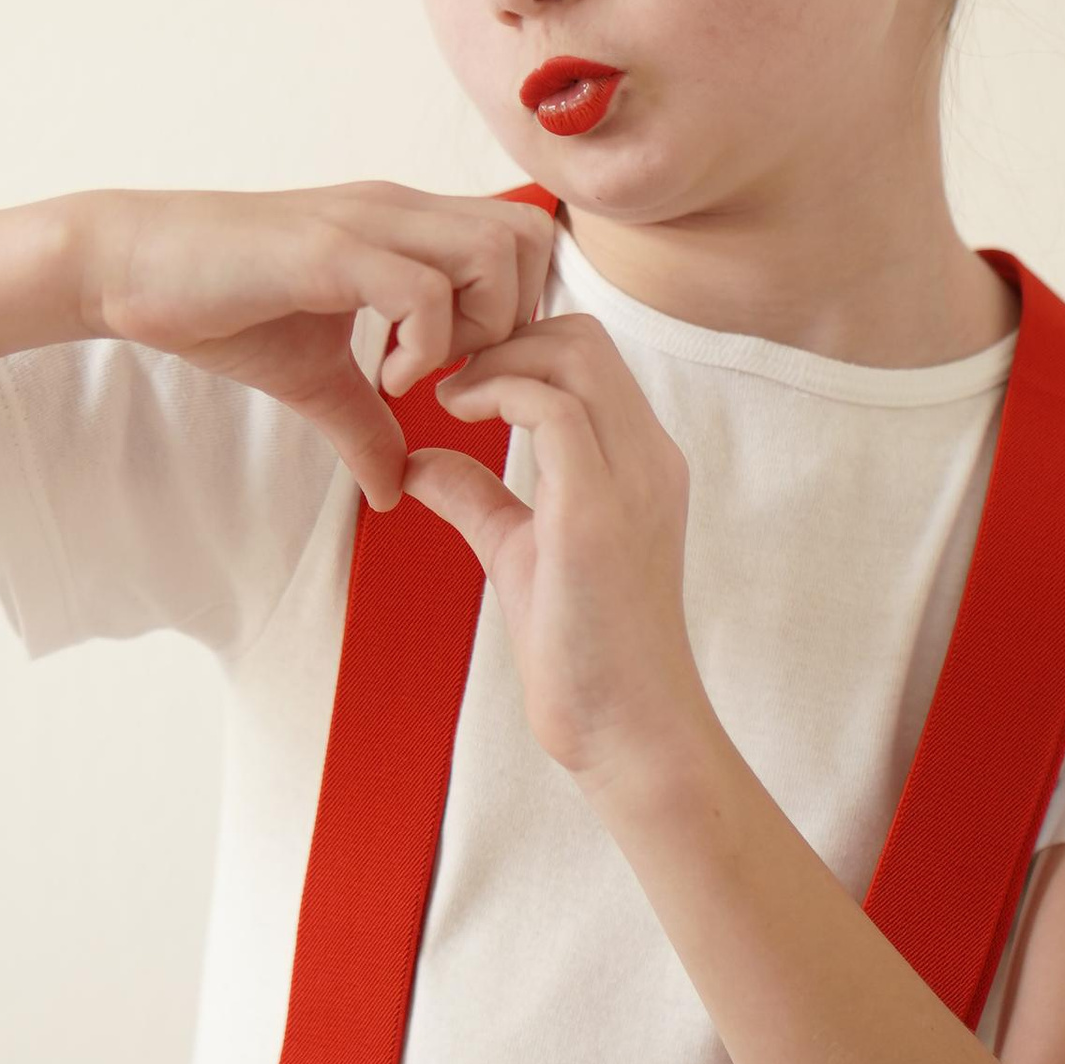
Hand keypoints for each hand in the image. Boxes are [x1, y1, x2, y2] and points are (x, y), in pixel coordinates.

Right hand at [77, 182, 558, 508]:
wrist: (129, 265)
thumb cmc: (219, 306)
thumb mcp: (312, 378)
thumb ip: (364, 423)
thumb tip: (392, 491)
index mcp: (406, 229)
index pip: (524, 242)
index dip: (516, 314)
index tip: (463, 373)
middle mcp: (401, 212)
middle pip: (531, 238)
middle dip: (514, 320)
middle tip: (457, 373)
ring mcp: (369, 223)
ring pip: (497, 254)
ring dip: (474, 331)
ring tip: (416, 377)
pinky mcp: (331, 250)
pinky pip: (424, 289)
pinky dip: (424, 346)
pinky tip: (383, 378)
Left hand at [403, 314, 715, 780]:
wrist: (628, 728)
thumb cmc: (582, 651)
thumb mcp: (517, 551)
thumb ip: (478, 497)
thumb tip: (417, 461)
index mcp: (639, 461)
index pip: (587, 354)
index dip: (515, 346)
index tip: (455, 377)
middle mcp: (647, 456)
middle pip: (581, 335)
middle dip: (502, 337)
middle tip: (442, 376)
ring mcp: (631, 478)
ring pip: (572, 352)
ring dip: (495, 358)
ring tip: (446, 393)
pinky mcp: (597, 510)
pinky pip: (552, 407)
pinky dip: (495, 391)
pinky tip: (455, 415)